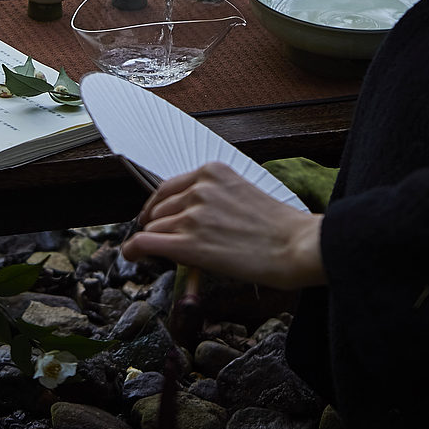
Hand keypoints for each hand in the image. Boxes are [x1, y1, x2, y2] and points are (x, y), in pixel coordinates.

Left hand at [123, 162, 325, 288]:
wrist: (297, 246)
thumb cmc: (278, 227)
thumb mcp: (242, 193)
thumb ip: (213, 197)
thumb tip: (188, 213)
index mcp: (212, 172)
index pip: (169, 187)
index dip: (159, 206)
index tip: (156, 217)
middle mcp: (199, 189)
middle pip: (160, 210)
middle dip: (161, 226)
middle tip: (167, 241)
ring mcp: (193, 216)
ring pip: (155, 228)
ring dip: (157, 242)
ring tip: (166, 255)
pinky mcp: (189, 244)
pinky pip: (146, 243)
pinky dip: (134, 250)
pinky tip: (132, 255)